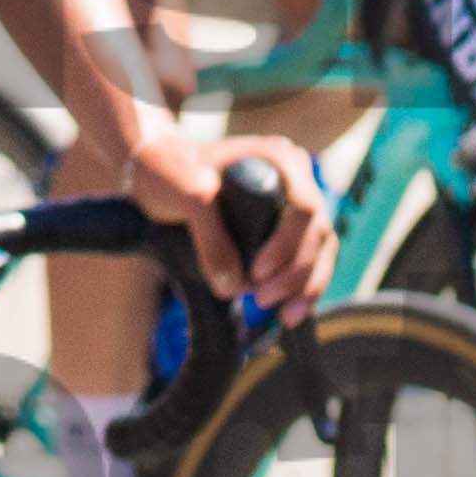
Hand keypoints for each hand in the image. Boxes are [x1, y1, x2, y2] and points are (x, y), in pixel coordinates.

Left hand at [125, 104, 322, 310]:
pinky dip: (302, 288)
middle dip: (297, 273)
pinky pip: (308, 260)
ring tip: (284, 316)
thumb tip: (234, 285)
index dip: (288, 246)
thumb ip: (209, 235)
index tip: (258, 272)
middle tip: (262, 299)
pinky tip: (288, 312)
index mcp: (280, 160)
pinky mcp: (285, 228)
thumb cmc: (168, 171)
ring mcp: (293, 204)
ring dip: (306, 287)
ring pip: (320, 250)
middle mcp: (295, 179)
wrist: (155, 171)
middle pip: (318, 232)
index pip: (303, 208)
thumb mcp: (184, 192)